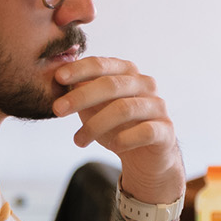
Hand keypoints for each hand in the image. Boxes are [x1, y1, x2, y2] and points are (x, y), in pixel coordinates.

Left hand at [52, 56, 184, 205]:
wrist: (145, 156)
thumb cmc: (116, 126)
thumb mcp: (94, 107)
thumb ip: (80, 92)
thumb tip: (55, 80)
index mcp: (127, 73)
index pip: (101, 64)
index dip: (79, 69)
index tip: (58, 78)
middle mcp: (145, 84)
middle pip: (111, 85)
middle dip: (81, 97)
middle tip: (57, 110)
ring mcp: (157, 106)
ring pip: (124, 109)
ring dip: (95, 125)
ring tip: (78, 140)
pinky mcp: (165, 130)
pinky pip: (145, 131)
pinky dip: (125, 138)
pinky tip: (112, 146)